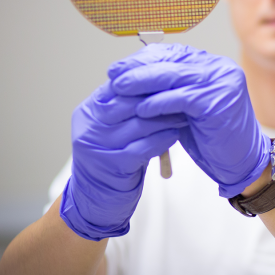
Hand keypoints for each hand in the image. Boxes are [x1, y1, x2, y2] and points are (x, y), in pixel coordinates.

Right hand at [61, 80, 186, 240]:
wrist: (95, 199)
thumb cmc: (112, 156)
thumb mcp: (112, 125)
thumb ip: (126, 103)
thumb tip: (156, 75)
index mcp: (88, 110)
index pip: (119, 84)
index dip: (147, 79)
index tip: (172, 74)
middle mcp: (89, 126)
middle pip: (130, 101)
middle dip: (159, 95)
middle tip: (184, 89)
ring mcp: (98, 147)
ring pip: (139, 123)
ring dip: (166, 116)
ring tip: (185, 111)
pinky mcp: (111, 167)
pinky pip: (143, 148)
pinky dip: (163, 139)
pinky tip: (176, 134)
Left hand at [108, 44, 270, 197]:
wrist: (241, 162)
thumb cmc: (211, 136)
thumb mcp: (185, 108)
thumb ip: (167, 90)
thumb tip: (130, 77)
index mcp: (211, 65)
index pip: (172, 53)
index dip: (142, 59)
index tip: (118, 68)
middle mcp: (219, 68)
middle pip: (171, 61)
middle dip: (138, 68)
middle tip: (114, 75)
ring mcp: (222, 82)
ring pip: (174, 76)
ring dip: (143, 82)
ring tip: (120, 89)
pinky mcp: (219, 100)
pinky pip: (182, 98)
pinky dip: (159, 103)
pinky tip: (142, 109)